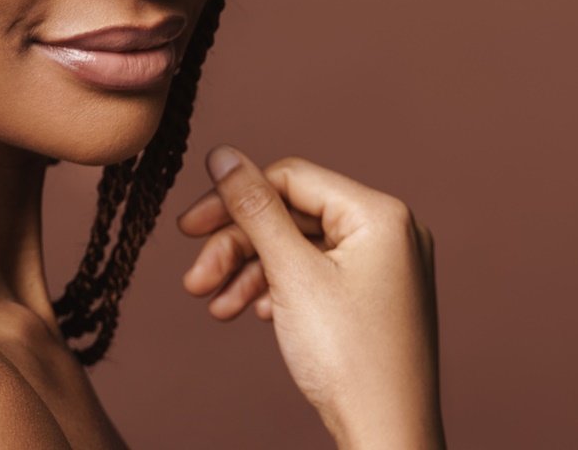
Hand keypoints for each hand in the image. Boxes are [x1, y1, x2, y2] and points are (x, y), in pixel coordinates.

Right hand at [177, 146, 444, 449]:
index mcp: (380, 214)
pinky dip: (278, 291)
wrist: (386, 435)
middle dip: (238, 247)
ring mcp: (384, 267)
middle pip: (292, 216)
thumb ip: (254, 209)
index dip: (234, 198)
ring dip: (250, 273)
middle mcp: (390, 232)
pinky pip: (316, 276)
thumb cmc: (348, 357)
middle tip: (195, 280)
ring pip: (299, 250)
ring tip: (215, 306)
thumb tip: (222, 154)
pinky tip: (253, 314)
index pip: (292, 179)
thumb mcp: (291, 274)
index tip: (188, 227)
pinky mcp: (373, 298)